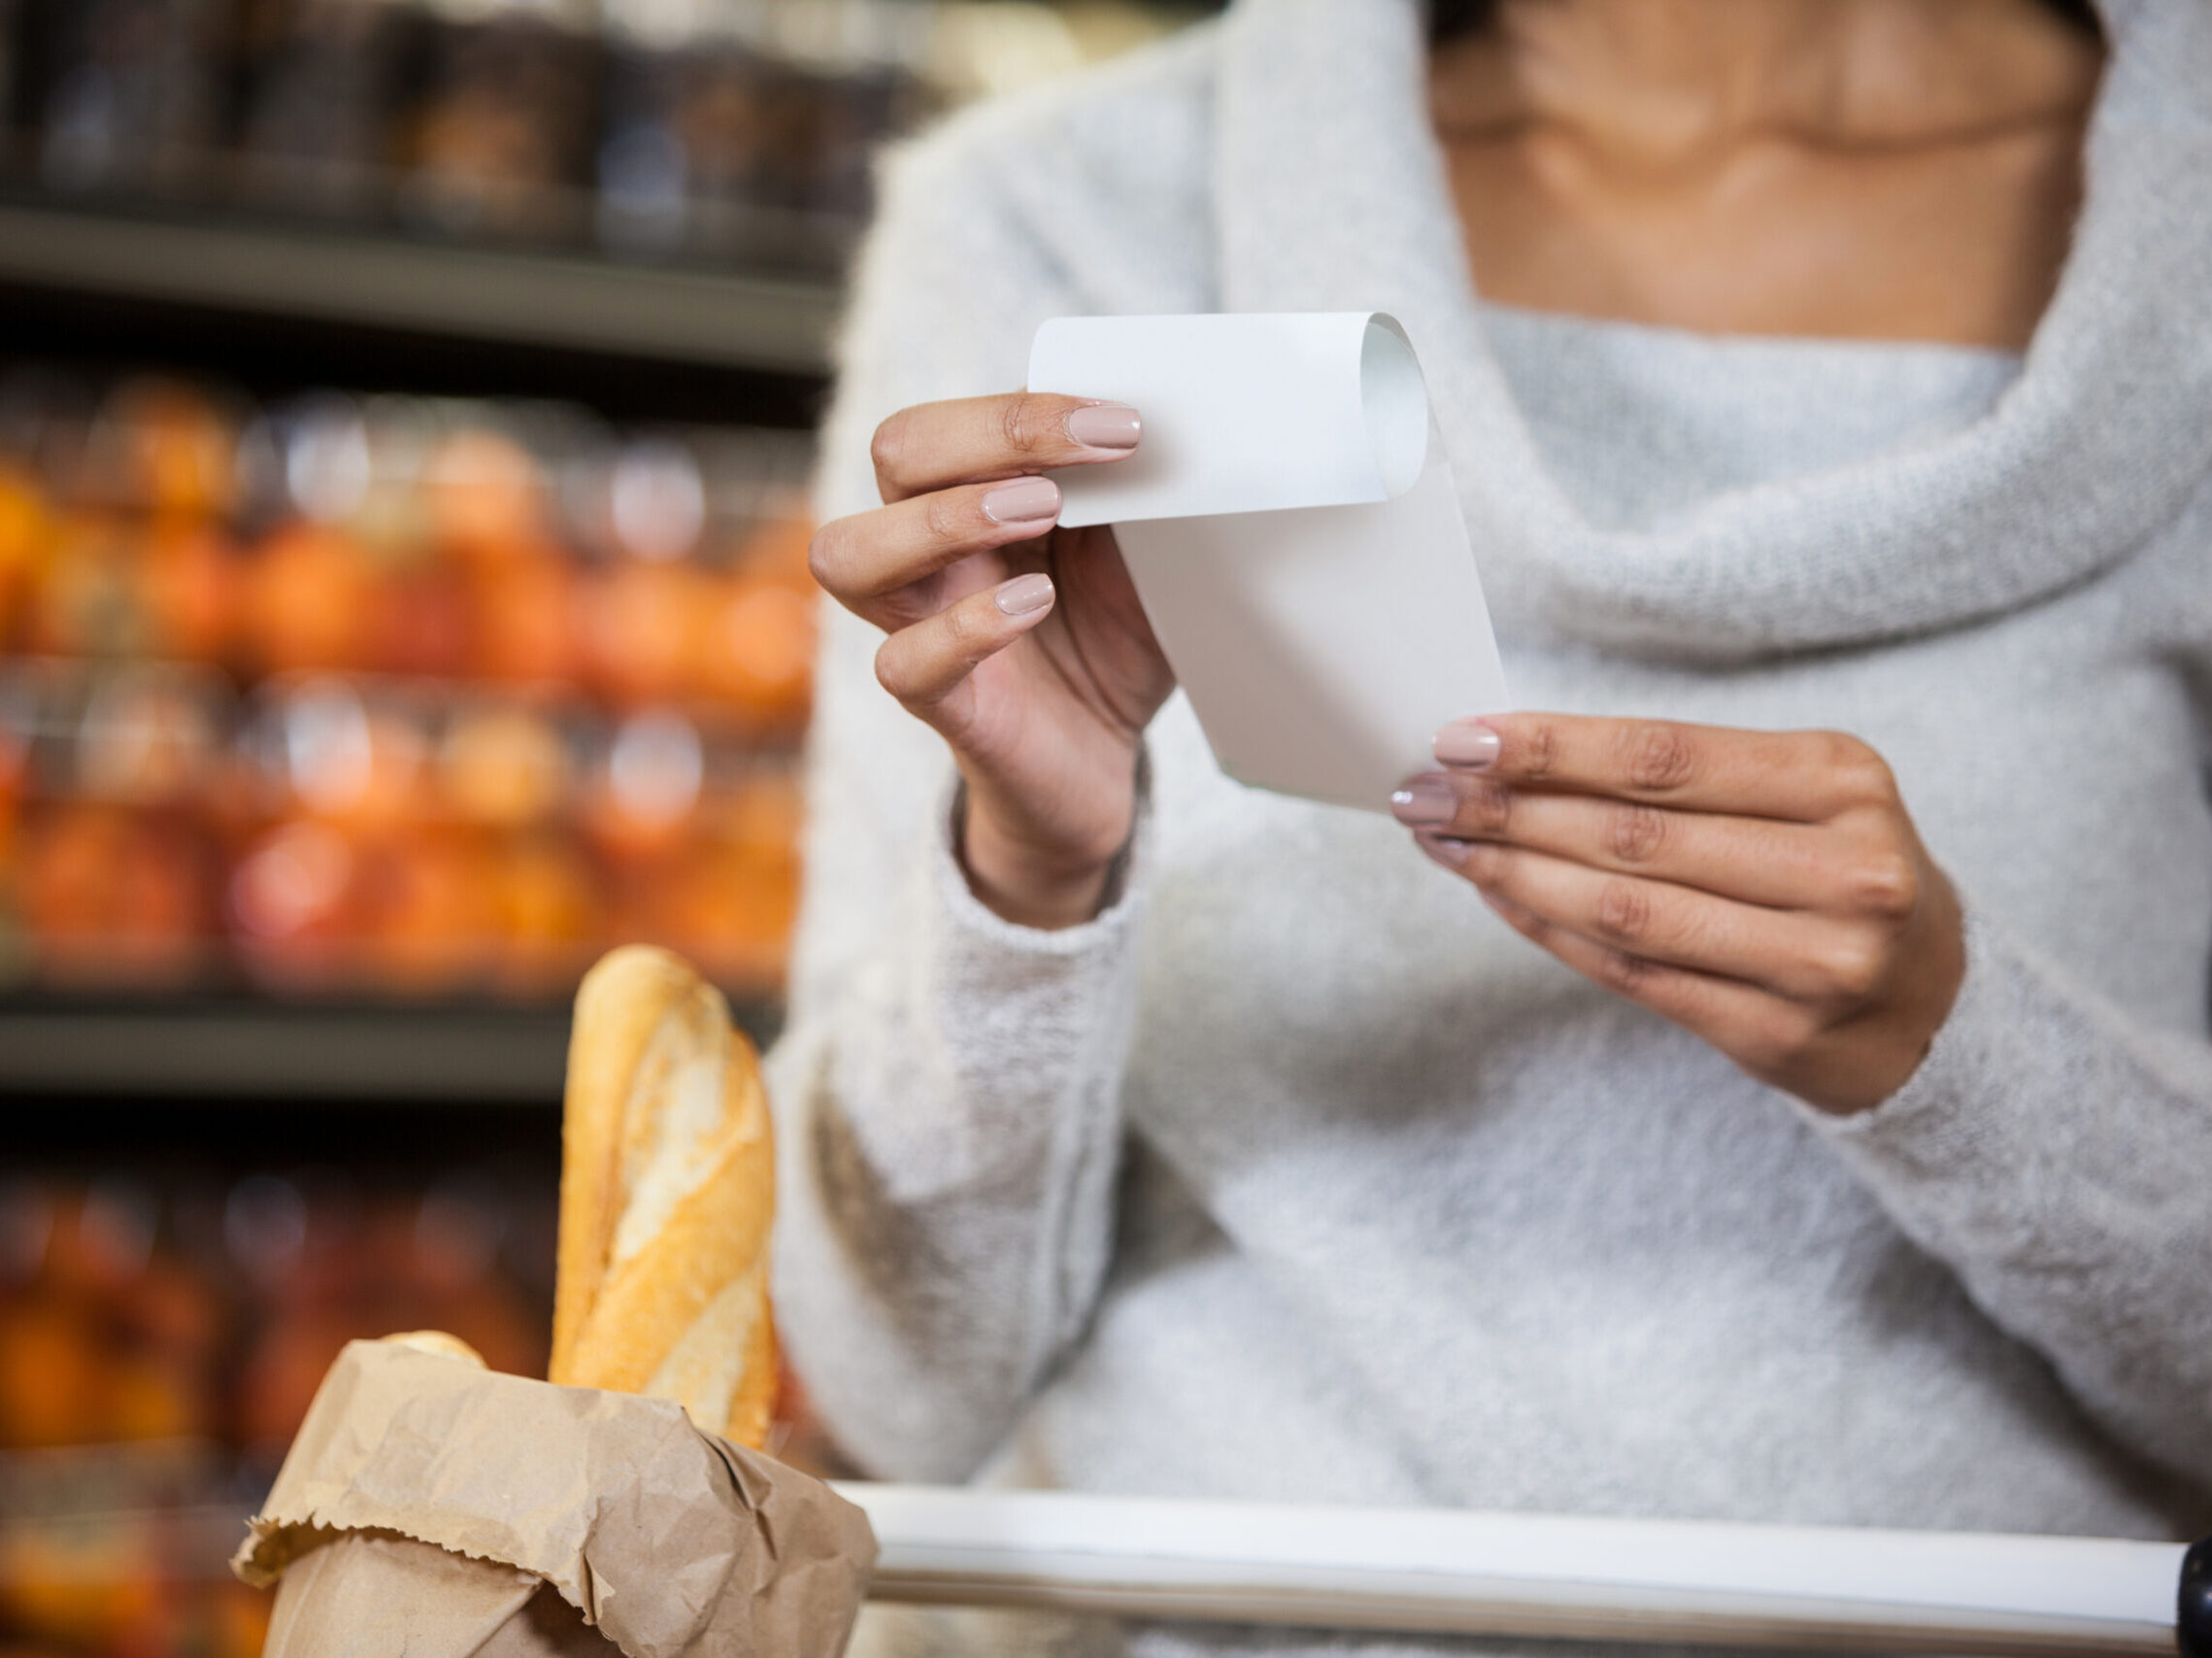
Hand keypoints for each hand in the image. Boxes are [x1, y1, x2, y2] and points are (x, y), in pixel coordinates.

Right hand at [810, 394, 1173, 927]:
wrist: (1102, 760)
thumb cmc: (1109, 640)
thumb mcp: (1136, 553)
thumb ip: (1134, 492)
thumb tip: (1174, 424)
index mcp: (972, 494)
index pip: (955, 419)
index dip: (1026, 410)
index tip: (1122, 424)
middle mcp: (928, 550)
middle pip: (894, 451)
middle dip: (986, 436)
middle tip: (1080, 465)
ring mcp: (919, 625)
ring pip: (850, 553)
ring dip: (944, 519)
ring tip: (1039, 514)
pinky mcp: (940, 703)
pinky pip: (904, 663)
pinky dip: (964, 628)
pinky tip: (1032, 605)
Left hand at [1391, 714, 1964, 1114]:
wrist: (1937, 1010)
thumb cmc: (1839, 875)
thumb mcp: (1803, 799)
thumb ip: (1682, 777)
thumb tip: (1514, 753)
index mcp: (1843, 782)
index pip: (1665, 756)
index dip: (1551, 747)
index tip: (1460, 737)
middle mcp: (1843, 870)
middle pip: (1634, 832)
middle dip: (1507, 807)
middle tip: (1421, 790)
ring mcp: (1816, 962)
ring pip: (1623, 909)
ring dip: (1512, 870)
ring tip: (1443, 841)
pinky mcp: (1777, 1036)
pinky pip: (1633, 975)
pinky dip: (1550, 931)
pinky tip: (1496, 896)